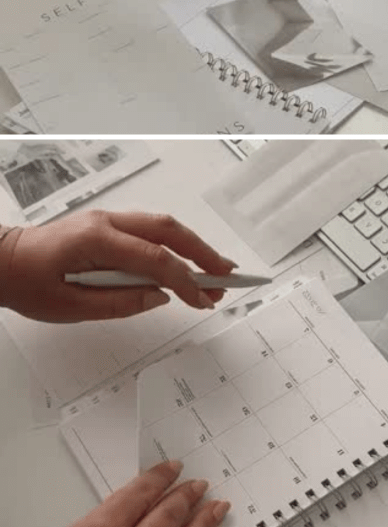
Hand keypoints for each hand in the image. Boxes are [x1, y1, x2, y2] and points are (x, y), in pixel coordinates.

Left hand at [0, 211, 235, 322]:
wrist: (3, 262)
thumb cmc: (27, 283)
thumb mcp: (70, 306)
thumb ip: (120, 302)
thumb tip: (159, 297)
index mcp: (96, 240)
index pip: (155, 259)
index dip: (185, 280)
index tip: (203, 298)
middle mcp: (107, 222)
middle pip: (169, 231)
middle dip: (203, 253)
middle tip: (226, 275)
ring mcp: (110, 219)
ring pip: (164, 226)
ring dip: (194, 246)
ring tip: (216, 269)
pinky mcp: (111, 225)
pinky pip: (151, 230)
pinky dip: (175, 244)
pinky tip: (187, 261)